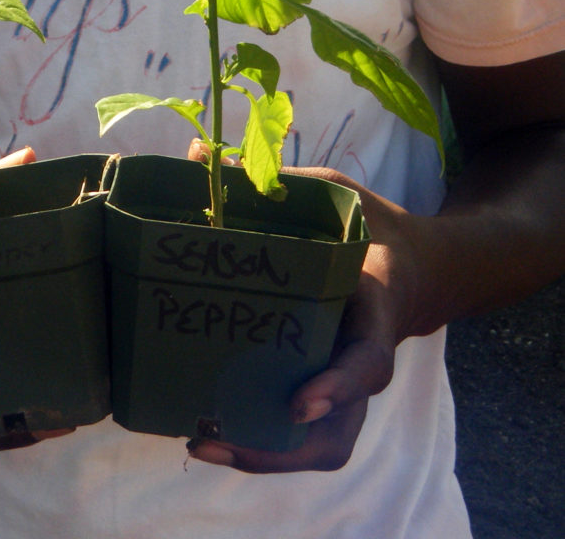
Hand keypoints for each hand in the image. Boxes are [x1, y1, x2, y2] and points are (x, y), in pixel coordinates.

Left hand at [189, 166, 417, 472]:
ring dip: (262, 456)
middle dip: (278, 449)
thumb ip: (276, 183)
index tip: (298, 401)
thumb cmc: (371, 227)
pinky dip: (261, 439)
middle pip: (337, 432)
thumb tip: (198, 155)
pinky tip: (210, 426)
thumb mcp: (335, 195)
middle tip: (213, 437)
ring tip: (199, 443)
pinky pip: (301, 431)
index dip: (338, 386)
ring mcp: (344, 381)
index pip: (368, 361)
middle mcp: (361, 358)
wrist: (414, 267)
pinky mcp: (324, 386)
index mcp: (374, 309)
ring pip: (319, 444)